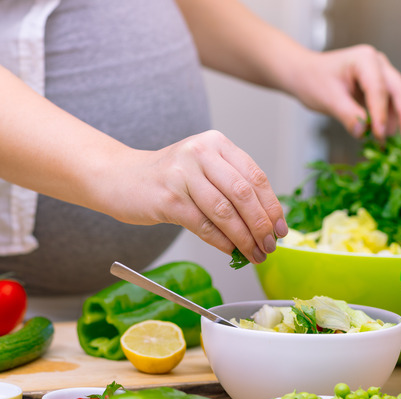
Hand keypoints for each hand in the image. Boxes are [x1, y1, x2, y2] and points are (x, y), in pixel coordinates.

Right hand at [107, 130, 287, 263]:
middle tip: (269, 246)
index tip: (280, 228)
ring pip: (225, 212)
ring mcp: (183, 174)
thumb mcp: (202, 168)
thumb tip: (265, 222)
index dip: (272, 206)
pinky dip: (222, 242)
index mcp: (216, 143)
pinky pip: (204, 225)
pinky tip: (231, 251)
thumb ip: (231, 185)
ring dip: (244, 238)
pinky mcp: (168, 198)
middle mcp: (200, 153)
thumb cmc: (166, 177)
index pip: (255, 176)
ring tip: (254, 254)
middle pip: (243, 194)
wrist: (120, 177)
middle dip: (261, 225)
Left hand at [290, 45, 400, 140]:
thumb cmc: (313, 80)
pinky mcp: (378, 86)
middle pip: (398, 90)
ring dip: (399, 120)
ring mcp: (380, 74)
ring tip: (400, 142)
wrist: (304, 74)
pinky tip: (387, 136)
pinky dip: (389, 119)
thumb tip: (363, 132)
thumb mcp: (327, 99)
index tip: (379, 134)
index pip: (378, 88)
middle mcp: (377, 63)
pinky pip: (388, 103)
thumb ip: (347, 114)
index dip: (380, 113)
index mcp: (364, 59)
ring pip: (397, 97)